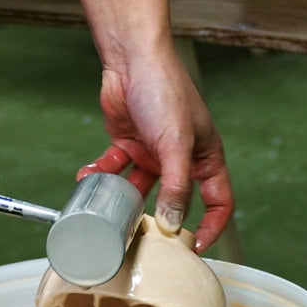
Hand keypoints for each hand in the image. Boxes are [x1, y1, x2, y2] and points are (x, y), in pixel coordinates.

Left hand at [77, 48, 232, 252]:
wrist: (132, 59)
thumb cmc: (165, 91)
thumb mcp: (176, 144)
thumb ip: (176, 187)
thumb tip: (173, 225)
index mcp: (204, 157)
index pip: (218, 201)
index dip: (211, 226)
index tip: (194, 247)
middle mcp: (181, 158)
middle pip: (175, 200)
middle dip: (158, 218)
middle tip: (143, 237)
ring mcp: (153, 152)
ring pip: (139, 188)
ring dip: (122, 199)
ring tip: (108, 210)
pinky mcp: (127, 145)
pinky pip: (115, 170)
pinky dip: (101, 175)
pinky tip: (88, 177)